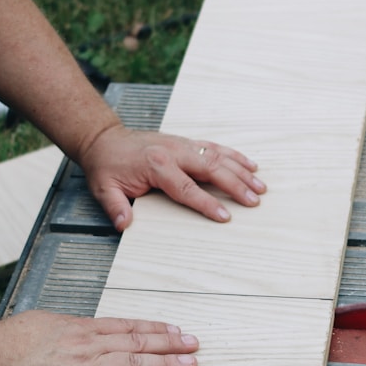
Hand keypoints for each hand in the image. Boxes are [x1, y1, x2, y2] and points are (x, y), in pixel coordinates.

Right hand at [0, 311, 198, 365]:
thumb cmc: (11, 340)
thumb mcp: (47, 323)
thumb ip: (69, 329)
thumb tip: (80, 330)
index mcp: (82, 327)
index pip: (128, 326)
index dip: (155, 329)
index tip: (175, 330)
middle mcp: (90, 343)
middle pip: (139, 342)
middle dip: (171, 344)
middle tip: (195, 344)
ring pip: (135, 362)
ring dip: (167, 364)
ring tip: (190, 365)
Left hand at [79, 124, 266, 230]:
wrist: (105, 140)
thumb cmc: (107, 166)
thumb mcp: (104, 188)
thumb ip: (116, 207)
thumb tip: (124, 225)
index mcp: (156, 165)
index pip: (187, 188)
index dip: (207, 203)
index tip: (225, 216)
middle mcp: (174, 152)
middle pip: (212, 169)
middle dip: (235, 185)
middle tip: (254, 200)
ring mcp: (182, 145)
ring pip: (218, 156)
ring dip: (241, 171)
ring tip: (260, 185)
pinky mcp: (186, 143)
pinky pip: (215, 148)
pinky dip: (235, 156)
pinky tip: (250, 165)